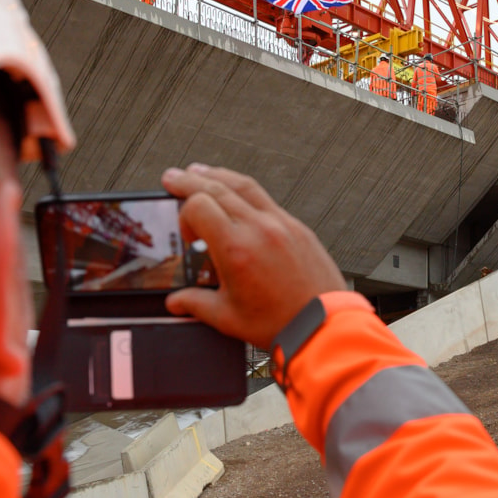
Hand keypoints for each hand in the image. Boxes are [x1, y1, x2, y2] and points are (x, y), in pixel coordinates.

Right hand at [161, 164, 346, 347]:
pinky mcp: (297, 227)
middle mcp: (259, 228)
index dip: (185, 216)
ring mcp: (281, 224)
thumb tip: (178, 301)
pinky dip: (245, 190)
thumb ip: (196, 304)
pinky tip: (237, 194)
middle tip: (173, 178)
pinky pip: (266, 198)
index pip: (198, 205)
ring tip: (199, 173)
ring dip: (217, 176)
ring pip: (244, 185)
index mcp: (237, 248)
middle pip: (216, 187)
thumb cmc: (283, 322)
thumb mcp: (228, 317)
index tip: (188, 236)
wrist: (324, 324)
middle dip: (189, 181)